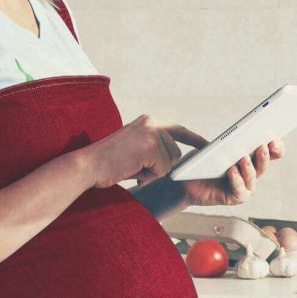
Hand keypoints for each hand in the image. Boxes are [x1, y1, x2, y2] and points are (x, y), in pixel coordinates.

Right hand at [86, 114, 207, 189]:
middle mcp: (151, 123)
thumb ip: (153, 147)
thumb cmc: (108, 162)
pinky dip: (148, 176)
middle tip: (136, 166)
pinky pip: (162, 170)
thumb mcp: (134, 147)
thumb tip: (173, 158)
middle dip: (159, 166)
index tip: (208, 146)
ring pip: (169, 162)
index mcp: (148, 121)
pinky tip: (132, 170)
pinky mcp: (150, 147)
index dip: (194, 140)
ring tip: (132, 166)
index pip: (178, 130)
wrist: (88, 165)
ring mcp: (151, 134)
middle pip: (175, 152)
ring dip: (153, 171)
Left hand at [182, 139, 284, 206]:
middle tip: (262, 144)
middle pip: (264, 164)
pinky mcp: (234, 198)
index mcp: (250, 158)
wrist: (182, 183)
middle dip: (264, 155)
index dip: (276, 146)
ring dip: (248, 167)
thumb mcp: (212, 147)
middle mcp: (250, 173)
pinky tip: (231, 170)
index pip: (271, 152)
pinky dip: (236, 180)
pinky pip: (240, 190)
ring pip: (252, 177)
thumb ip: (227, 142)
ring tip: (242, 157)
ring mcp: (244, 186)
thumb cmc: (199, 162)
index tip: (274, 136)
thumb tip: (239, 135)